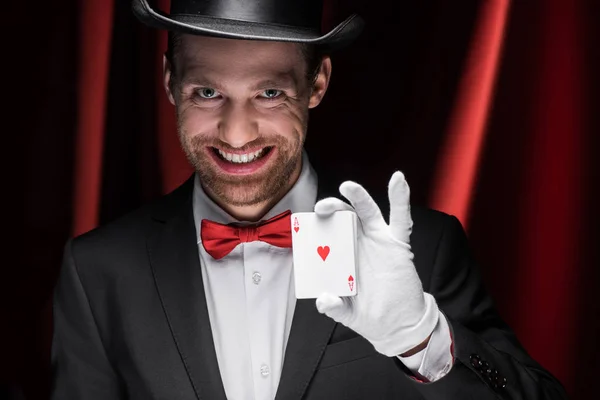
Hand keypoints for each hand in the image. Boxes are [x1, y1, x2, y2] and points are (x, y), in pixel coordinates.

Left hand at [314, 171, 438, 356]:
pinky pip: (401, 218)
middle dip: (331, 207)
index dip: (316, 227)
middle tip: (322, 209)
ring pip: (367, 211)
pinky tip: (398, 181)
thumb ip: (334, 307)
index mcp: (343, 255)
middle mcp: (358, 242)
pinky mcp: (397, 243)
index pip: (327, 234)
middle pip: (343, 216)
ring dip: (358, 196)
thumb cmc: (371, 315)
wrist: (399, 325)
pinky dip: (401, 198)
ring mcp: (378, 240)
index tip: (304, 225)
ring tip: (348, 186)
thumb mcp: (347, 313)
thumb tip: (323, 300)